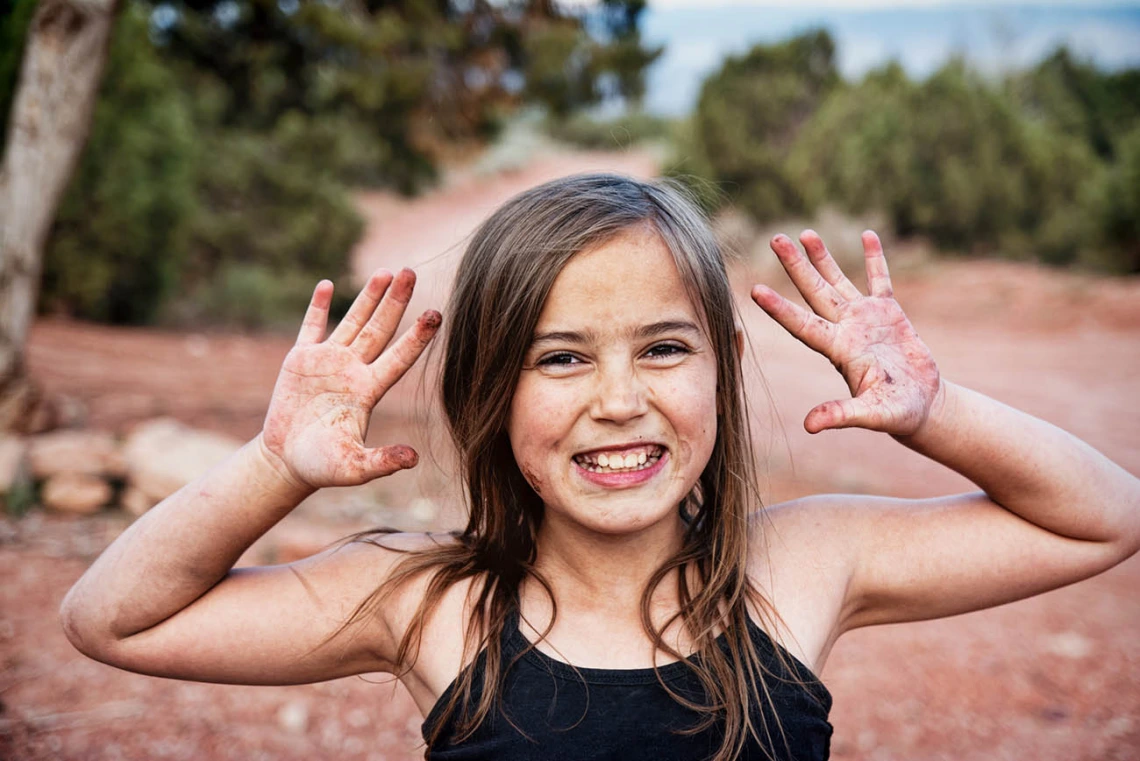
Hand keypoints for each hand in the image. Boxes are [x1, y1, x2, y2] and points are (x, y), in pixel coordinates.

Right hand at [257, 268, 440, 489]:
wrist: (286, 462)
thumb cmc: (321, 467)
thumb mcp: (354, 467)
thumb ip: (382, 461)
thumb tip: (413, 459)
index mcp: (368, 391)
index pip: (399, 358)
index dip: (417, 337)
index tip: (435, 314)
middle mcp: (353, 371)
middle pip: (380, 329)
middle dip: (396, 302)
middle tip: (411, 272)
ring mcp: (328, 362)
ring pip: (353, 322)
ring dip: (368, 297)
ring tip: (386, 272)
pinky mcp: (300, 360)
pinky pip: (311, 327)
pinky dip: (317, 306)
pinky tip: (327, 284)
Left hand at [751, 230, 941, 435]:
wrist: (922, 406)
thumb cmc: (897, 414)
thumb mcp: (872, 415)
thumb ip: (842, 415)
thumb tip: (809, 426)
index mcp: (839, 351)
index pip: (802, 325)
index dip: (780, 309)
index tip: (755, 290)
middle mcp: (845, 330)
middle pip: (814, 292)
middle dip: (795, 265)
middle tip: (775, 238)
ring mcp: (866, 319)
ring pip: (838, 282)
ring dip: (823, 258)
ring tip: (805, 233)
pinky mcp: (890, 313)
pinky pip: (880, 279)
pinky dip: (875, 258)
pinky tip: (867, 234)